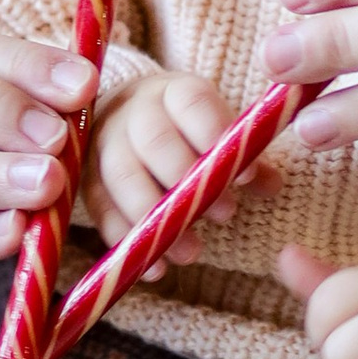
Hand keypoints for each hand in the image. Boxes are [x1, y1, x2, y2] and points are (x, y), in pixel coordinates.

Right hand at [87, 69, 242, 260]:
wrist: (130, 118)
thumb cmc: (187, 130)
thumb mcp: (217, 131)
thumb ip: (242, 156)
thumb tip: (271, 184)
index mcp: (174, 91)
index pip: (192, 103)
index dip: (216, 136)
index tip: (243, 176)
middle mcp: (134, 110)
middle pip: (153, 140)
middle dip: (189, 181)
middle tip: (224, 214)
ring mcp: (104, 142)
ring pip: (122, 176)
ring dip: (156, 218)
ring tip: (191, 252)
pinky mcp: (86, 177)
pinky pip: (100, 209)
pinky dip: (126, 240)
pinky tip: (154, 268)